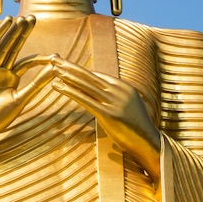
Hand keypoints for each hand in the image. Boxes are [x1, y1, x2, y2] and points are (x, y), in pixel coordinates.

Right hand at [0, 15, 54, 140]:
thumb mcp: (22, 99)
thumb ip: (37, 83)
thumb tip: (55, 69)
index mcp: (11, 78)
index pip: (27, 62)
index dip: (40, 58)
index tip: (55, 57)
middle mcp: (1, 70)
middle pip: (14, 47)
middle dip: (23, 33)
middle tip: (33, 18)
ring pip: (4, 45)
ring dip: (12, 31)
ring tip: (21, 18)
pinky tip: (6, 24)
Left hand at [50, 56, 160, 182]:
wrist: (149, 143)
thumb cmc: (136, 128)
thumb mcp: (127, 106)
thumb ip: (115, 98)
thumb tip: (100, 94)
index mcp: (123, 87)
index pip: (96, 75)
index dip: (79, 69)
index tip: (65, 63)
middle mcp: (119, 91)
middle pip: (89, 76)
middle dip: (70, 66)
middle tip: (54, 58)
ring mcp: (114, 102)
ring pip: (86, 85)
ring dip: (67, 75)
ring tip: (53, 68)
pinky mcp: (108, 114)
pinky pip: (85, 99)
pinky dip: (70, 91)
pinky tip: (58, 85)